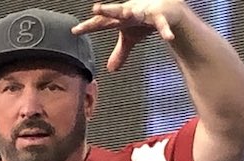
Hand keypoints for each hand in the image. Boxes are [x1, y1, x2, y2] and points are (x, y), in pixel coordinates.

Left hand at [72, 0, 187, 70]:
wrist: (168, 8)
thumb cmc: (144, 20)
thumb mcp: (130, 38)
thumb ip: (120, 53)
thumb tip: (110, 70)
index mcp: (119, 19)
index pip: (101, 23)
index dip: (88, 27)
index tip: (74, 31)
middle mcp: (130, 13)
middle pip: (115, 12)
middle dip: (106, 10)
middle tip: (95, 8)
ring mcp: (145, 12)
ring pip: (137, 12)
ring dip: (131, 12)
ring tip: (125, 14)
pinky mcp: (160, 15)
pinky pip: (163, 25)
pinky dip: (165, 31)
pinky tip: (168, 38)